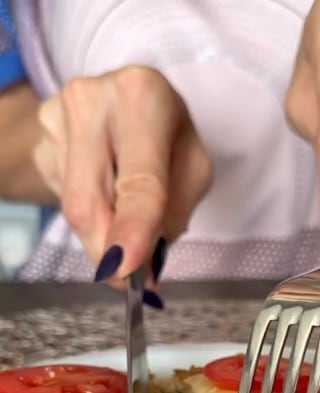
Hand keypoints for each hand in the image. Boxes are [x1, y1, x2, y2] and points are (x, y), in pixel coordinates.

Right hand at [34, 66, 211, 283]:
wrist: (122, 100)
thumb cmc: (166, 133)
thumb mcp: (193, 166)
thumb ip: (174, 212)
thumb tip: (144, 266)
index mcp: (142, 98)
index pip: (138, 180)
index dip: (132, 230)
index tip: (126, 269)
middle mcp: (91, 101)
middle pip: (89, 203)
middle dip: (108, 252)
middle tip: (129, 281)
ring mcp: (55, 121)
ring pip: (73, 209)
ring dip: (103, 234)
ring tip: (126, 220)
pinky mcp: (40, 144)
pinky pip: (63, 200)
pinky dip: (91, 214)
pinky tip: (105, 192)